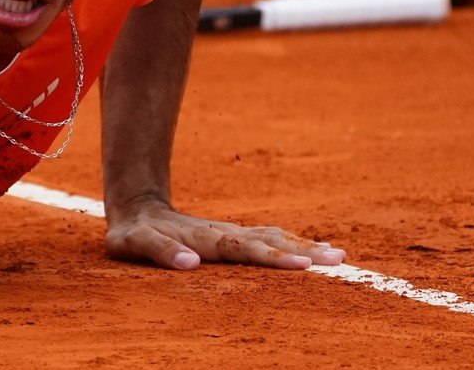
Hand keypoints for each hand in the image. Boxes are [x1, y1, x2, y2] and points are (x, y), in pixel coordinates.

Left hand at [105, 198, 346, 269]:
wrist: (135, 208)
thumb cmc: (134, 233)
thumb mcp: (135, 242)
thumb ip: (161, 251)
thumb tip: (191, 263)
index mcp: (204, 239)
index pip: (244, 250)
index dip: (273, 258)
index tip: (303, 264)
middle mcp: (223, 234)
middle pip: (269, 241)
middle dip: (304, 250)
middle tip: (340, 260)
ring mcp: (229, 233)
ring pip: (273, 237)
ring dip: (304, 245)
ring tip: (338, 255)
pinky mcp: (231, 236)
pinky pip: (267, 238)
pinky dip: (292, 243)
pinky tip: (312, 249)